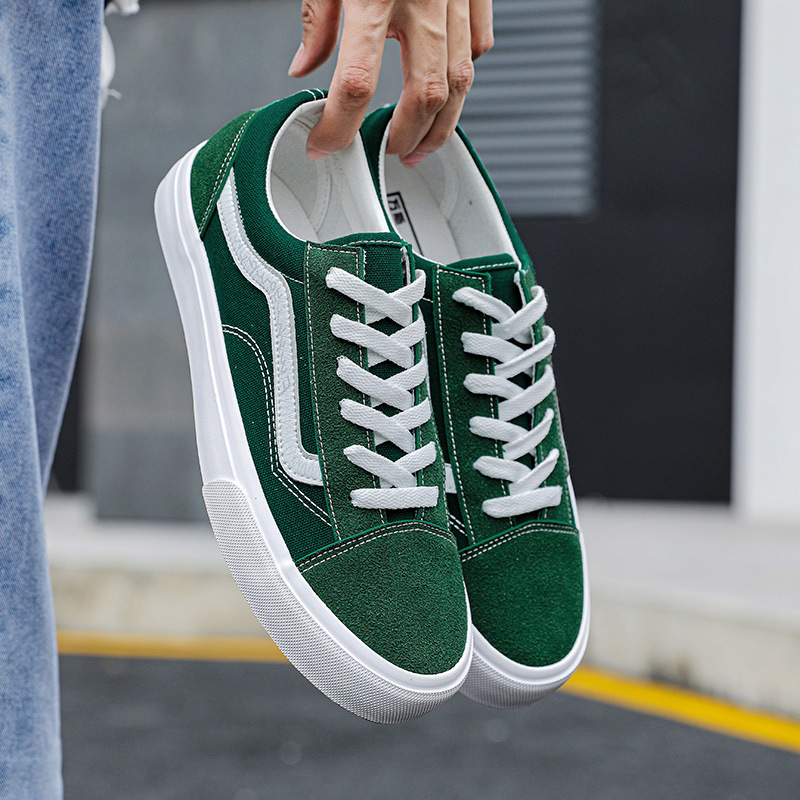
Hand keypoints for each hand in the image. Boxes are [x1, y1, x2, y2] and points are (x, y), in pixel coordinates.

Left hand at [289, 0, 492, 165]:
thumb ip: (317, 18)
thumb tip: (305, 65)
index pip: (357, 83)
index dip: (340, 126)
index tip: (325, 144)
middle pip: (424, 96)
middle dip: (407, 136)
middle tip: (390, 152)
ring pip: (460, 80)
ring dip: (442, 123)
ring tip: (423, 143)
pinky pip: (479, 42)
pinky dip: (464, 72)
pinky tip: (448, 87)